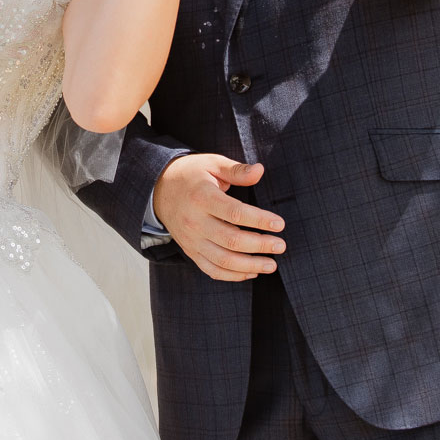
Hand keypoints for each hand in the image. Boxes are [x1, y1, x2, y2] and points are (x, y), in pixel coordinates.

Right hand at [152, 154, 285, 281]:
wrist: (158, 190)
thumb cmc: (191, 175)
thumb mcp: (212, 164)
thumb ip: (237, 170)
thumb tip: (260, 171)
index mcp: (202, 197)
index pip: (235, 213)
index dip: (259, 220)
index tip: (279, 224)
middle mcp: (195, 222)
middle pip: (232, 240)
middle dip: (260, 246)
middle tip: (281, 246)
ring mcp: (191, 240)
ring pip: (223, 261)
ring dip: (250, 266)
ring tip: (271, 265)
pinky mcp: (190, 251)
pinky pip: (212, 270)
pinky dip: (233, 275)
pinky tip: (251, 272)